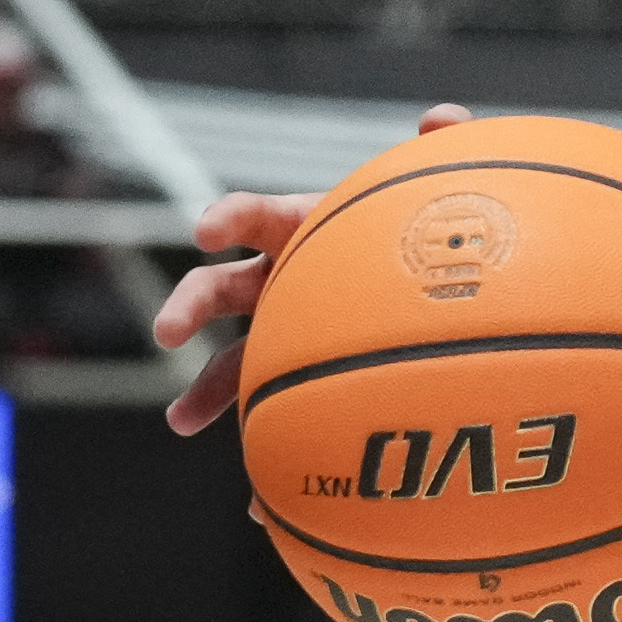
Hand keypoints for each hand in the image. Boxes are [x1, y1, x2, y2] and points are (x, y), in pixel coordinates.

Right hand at [156, 102, 471, 434]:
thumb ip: (444, 153)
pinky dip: (278, 455)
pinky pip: (285, 418)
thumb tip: (444, 117)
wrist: (453, 287)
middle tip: (167, 333)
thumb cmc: (433, 229)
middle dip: (187, 306)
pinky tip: (268, 503)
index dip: (228, 217)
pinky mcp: (306, 378)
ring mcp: (287, 333)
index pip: (255, 214)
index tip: (208, 229)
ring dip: (208, 390)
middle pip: (220, 289)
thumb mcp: (438, 191)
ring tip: (181, 422)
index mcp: (306, 229)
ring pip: (234, 362)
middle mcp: (283, 281)